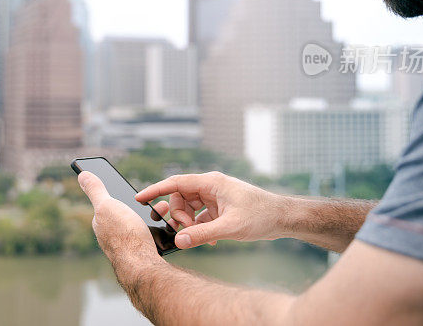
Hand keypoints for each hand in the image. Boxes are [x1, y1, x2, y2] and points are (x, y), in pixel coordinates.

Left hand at [78, 171, 163, 270]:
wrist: (143, 264)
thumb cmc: (124, 234)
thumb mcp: (107, 205)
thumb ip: (95, 190)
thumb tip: (82, 174)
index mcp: (101, 223)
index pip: (109, 203)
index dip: (123, 195)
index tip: (138, 193)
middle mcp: (111, 236)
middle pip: (128, 213)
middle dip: (143, 205)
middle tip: (156, 202)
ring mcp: (127, 245)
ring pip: (142, 224)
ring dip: (154, 216)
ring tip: (163, 212)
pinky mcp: (141, 253)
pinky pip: (151, 236)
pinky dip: (159, 229)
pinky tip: (165, 228)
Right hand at [135, 171, 289, 248]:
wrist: (282, 218)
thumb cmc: (261, 215)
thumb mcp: (230, 227)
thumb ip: (203, 234)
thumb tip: (179, 241)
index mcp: (211, 182)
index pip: (176, 182)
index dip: (156, 190)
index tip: (139, 198)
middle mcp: (211, 187)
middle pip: (180, 197)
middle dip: (177, 215)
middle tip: (181, 231)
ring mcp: (215, 198)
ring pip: (189, 208)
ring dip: (189, 223)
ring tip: (197, 237)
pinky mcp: (220, 208)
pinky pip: (200, 216)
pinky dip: (200, 228)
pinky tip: (210, 240)